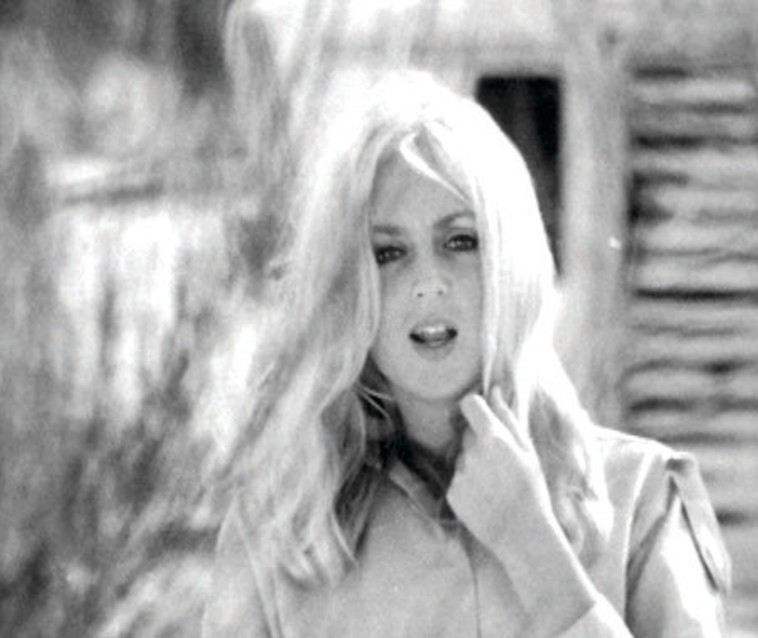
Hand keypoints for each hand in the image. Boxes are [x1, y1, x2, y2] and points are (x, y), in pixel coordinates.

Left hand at [446, 387, 554, 547]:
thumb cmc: (532, 490)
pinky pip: (458, 478)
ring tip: (496, 484)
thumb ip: (508, 417)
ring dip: (474, 464)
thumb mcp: (527, 451)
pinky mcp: (452, 493)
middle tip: (500, 462)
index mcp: (492, 438)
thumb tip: (494, 390)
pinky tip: (486, 497)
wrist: (523, 535)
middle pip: (467, 433)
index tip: (482, 415)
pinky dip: (468, 484)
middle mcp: (471, 453)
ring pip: (463, 457)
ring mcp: (460, 473)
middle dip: (479, 440)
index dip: (475, 407)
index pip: (468, 404)